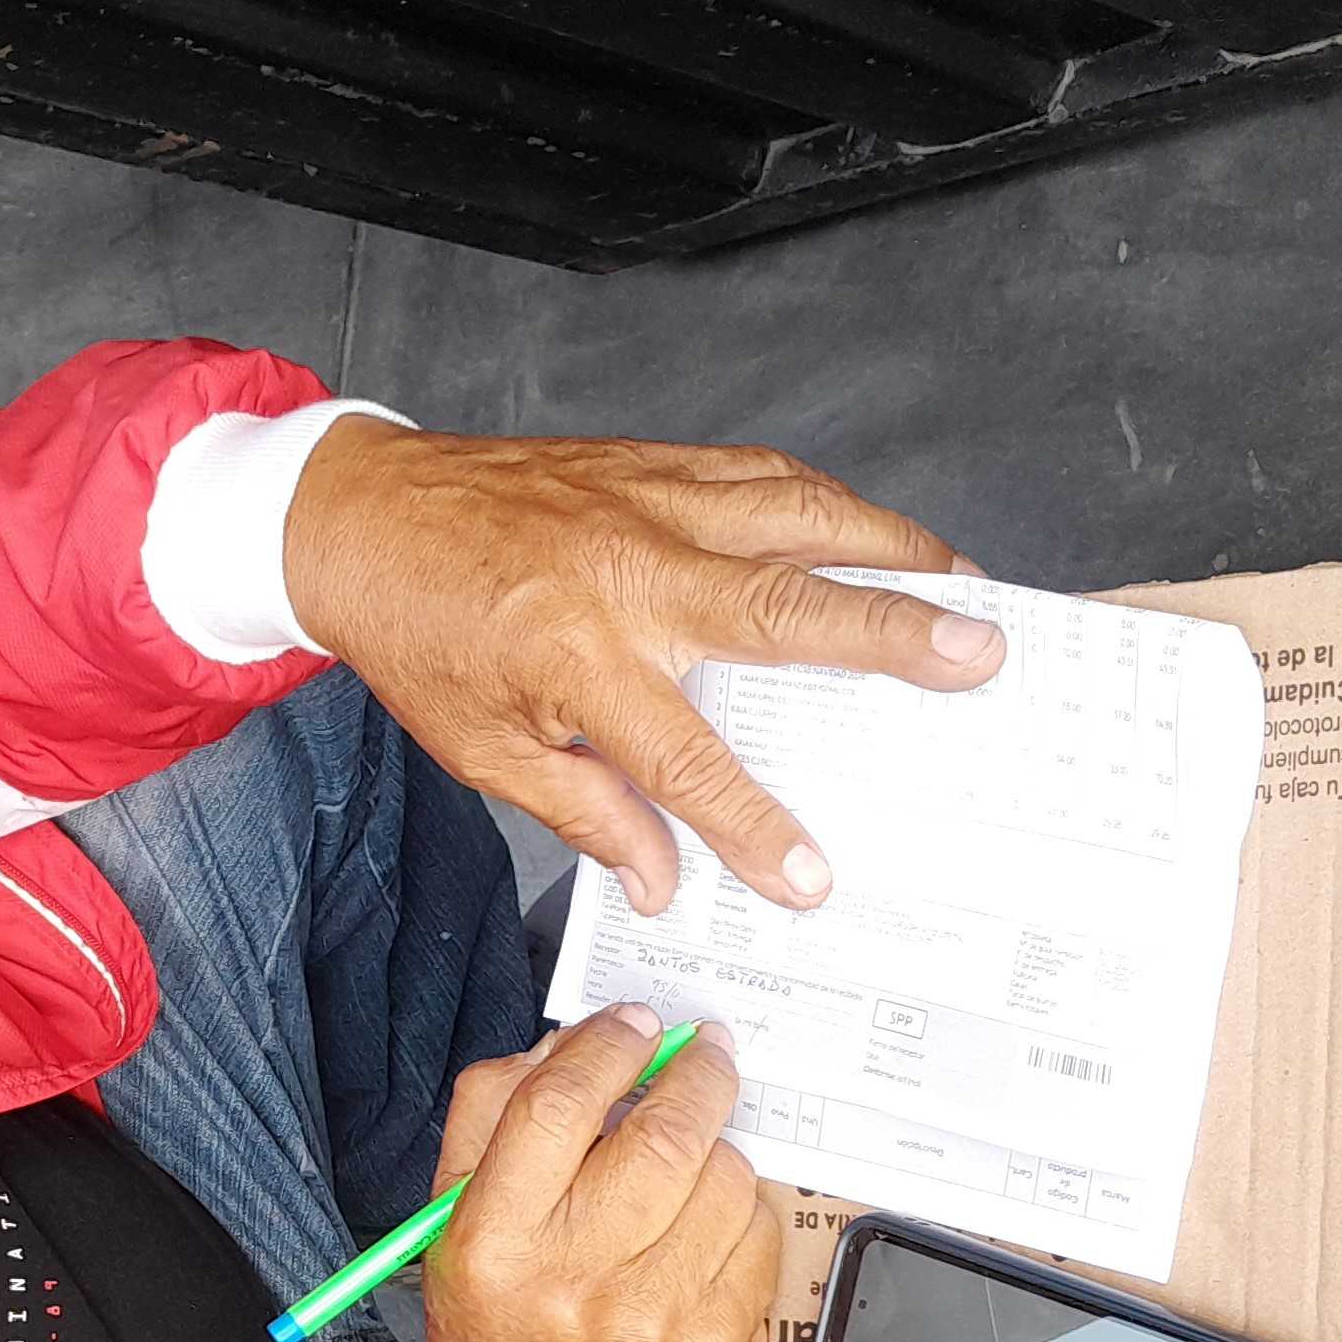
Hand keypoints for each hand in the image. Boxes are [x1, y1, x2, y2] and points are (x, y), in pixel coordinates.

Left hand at [280, 419, 1001, 913]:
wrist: (362, 515)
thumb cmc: (421, 633)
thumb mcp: (485, 750)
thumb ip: (586, 811)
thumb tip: (662, 877)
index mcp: (578, 657)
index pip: (688, 762)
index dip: (754, 827)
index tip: (811, 878)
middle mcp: (629, 572)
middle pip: (784, 608)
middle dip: (891, 635)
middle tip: (979, 655)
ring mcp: (648, 504)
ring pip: (798, 516)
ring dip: (892, 548)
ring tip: (969, 584)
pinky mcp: (654, 463)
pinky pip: (765, 475)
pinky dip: (831, 503)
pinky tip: (873, 531)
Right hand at [419, 1007, 776, 1341]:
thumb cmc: (498, 1331)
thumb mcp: (454, 1223)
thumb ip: (492, 1116)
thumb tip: (573, 1043)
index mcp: (495, 1242)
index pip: (557, 1107)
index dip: (606, 1045)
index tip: (633, 1026)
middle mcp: (573, 1280)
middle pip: (661, 1134)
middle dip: (693, 1075)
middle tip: (700, 1055)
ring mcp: (655, 1316)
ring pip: (722, 1176)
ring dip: (715, 1146)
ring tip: (688, 1159)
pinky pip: (757, 1232)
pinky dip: (741, 1207)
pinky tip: (705, 1221)